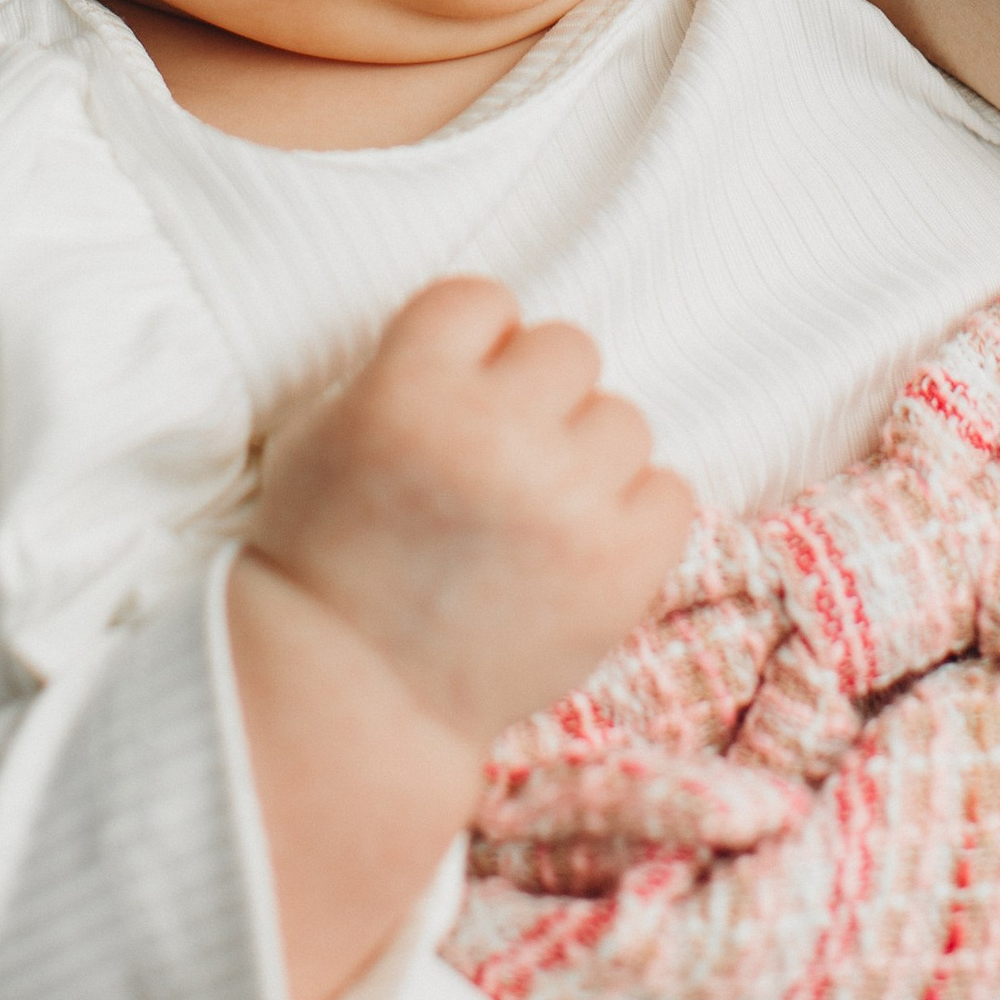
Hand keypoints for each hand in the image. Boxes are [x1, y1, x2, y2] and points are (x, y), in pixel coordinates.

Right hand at [229, 277, 689, 999]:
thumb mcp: (327, 430)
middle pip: (568, 349)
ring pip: (623, 420)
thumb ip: (412, 365)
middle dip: (536, 401)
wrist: (354, 698)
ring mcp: (565, 503)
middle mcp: (493, 431)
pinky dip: (635, 518)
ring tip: (535, 518)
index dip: (474, 349)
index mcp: (410, 386)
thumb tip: (499, 337)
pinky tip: (581, 549)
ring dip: (586, 461)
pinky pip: (671, 492)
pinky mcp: (620, 569)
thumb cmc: (330, 556)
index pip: (485, 301)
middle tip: (499, 464)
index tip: (456, 401)